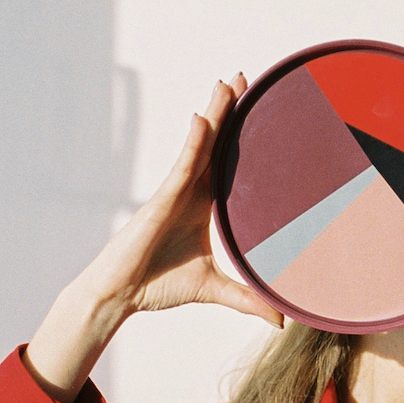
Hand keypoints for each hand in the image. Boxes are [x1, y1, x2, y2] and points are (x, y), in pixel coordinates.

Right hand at [82, 73, 283, 324]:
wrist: (123, 295)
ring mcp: (175, 192)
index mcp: (205, 205)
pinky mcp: (161, 199)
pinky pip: (182, 166)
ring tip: (231, 83)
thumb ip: (248, 300)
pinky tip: (203, 119)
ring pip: (199, 145)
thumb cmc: (160, 285)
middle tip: (249, 80)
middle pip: (215, 144)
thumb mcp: (216, 289)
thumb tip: (281, 322)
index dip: (243, 137)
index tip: (264, 113)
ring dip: (215, 114)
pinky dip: (193, 143)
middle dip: (230, 111)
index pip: (229, 163)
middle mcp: (191, 192)